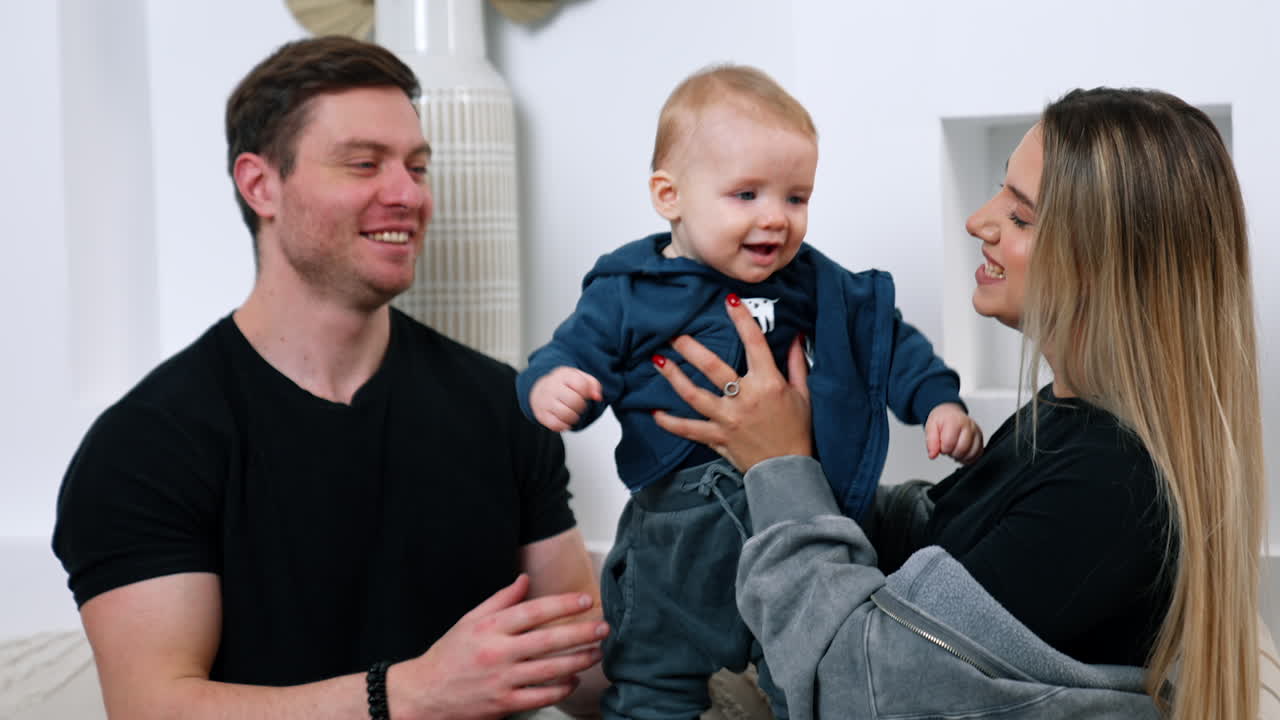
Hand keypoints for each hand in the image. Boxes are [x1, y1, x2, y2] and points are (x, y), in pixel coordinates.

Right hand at [392, 574, 608, 719]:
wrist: (425, 693)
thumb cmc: (450, 654)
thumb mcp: (470, 619)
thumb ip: (501, 599)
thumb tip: (525, 579)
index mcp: (490, 627)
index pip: (533, 611)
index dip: (563, 604)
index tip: (586, 600)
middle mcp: (498, 652)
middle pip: (548, 640)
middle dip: (581, 632)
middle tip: (604, 627)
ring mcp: (502, 680)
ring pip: (550, 670)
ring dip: (579, 661)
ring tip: (597, 652)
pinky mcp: (504, 704)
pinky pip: (540, 696)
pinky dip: (560, 689)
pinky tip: (573, 680)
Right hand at [529, 367, 602, 431]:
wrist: (540, 391)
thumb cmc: (563, 385)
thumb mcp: (578, 377)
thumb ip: (592, 384)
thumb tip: (597, 397)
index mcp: (563, 375)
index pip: (582, 385)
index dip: (587, 392)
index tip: (584, 394)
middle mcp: (552, 387)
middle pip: (575, 401)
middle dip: (582, 406)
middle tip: (578, 404)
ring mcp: (545, 402)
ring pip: (567, 415)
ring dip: (575, 417)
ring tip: (572, 412)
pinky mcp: (542, 415)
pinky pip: (557, 425)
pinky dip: (565, 425)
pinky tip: (565, 420)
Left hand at [651, 293, 812, 471]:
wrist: (789, 470)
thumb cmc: (798, 431)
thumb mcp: (804, 394)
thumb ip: (797, 363)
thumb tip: (796, 336)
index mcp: (768, 384)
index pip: (754, 343)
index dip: (742, 319)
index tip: (729, 300)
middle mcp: (745, 399)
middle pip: (712, 367)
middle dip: (691, 347)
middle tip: (675, 333)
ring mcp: (728, 419)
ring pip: (694, 395)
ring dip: (673, 377)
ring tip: (658, 360)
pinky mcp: (717, 438)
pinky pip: (688, 429)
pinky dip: (670, 422)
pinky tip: (655, 412)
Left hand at [925, 403, 983, 463]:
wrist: (950, 414)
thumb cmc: (942, 420)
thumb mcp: (930, 427)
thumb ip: (931, 441)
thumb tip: (933, 455)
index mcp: (955, 421)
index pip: (949, 443)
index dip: (942, 448)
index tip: (940, 444)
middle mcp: (969, 425)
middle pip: (962, 449)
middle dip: (951, 453)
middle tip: (947, 447)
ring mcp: (977, 432)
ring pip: (971, 454)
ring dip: (960, 456)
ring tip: (953, 449)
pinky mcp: (981, 439)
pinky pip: (977, 454)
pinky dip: (968, 458)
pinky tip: (961, 453)